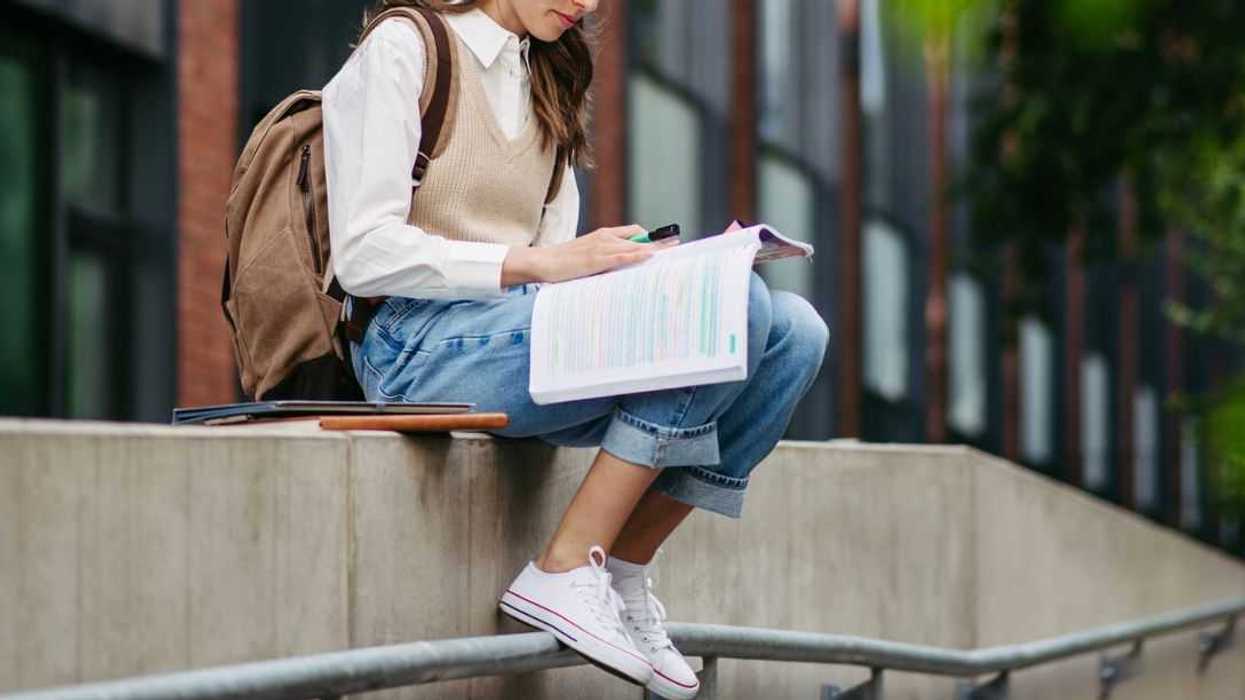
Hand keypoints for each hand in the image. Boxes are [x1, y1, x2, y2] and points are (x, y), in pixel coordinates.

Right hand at [501, 225, 678, 285]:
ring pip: (634, 245)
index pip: (634, 232)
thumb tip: (621, 265)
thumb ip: (604, 257)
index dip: (651, 237)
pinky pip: (622, 255)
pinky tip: (650, 255)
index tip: (667, 242)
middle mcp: (605, 237)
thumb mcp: (587, 256)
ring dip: (654, 248)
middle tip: (678, 245)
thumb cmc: (564, 262)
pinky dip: (637, 255)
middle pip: (639, 237)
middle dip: (659, 242)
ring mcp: (601, 247)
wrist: (543, 262)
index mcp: (603, 235)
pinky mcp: (597, 258)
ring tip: (672, 251)